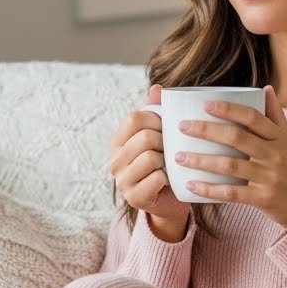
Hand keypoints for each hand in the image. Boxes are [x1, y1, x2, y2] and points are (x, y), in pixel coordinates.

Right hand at [108, 85, 190, 241]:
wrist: (171, 200)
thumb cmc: (167, 164)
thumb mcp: (161, 135)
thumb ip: (156, 111)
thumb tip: (157, 87)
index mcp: (118, 141)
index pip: (134, 118)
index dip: (157, 119)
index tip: (167, 129)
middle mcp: (114, 161)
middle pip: (145, 137)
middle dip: (165, 142)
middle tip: (172, 151)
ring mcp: (122, 181)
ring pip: (151, 157)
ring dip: (167, 161)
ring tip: (170, 166)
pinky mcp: (134, 198)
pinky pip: (156, 178)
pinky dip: (168, 178)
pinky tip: (169, 181)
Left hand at [174, 86, 286, 228]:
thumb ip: (276, 115)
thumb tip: (265, 88)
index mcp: (279, 137)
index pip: (252, 117)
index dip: (228, 109)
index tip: (205, 104)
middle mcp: (275, 154)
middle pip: (236, 137)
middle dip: (206, 130)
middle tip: (182, 127)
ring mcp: (269, 177)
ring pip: (230, 165)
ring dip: (201, 160)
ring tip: (178, 157)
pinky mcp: (263, 198)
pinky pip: (232, 193)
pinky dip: (209, 189)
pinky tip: (191, 185)